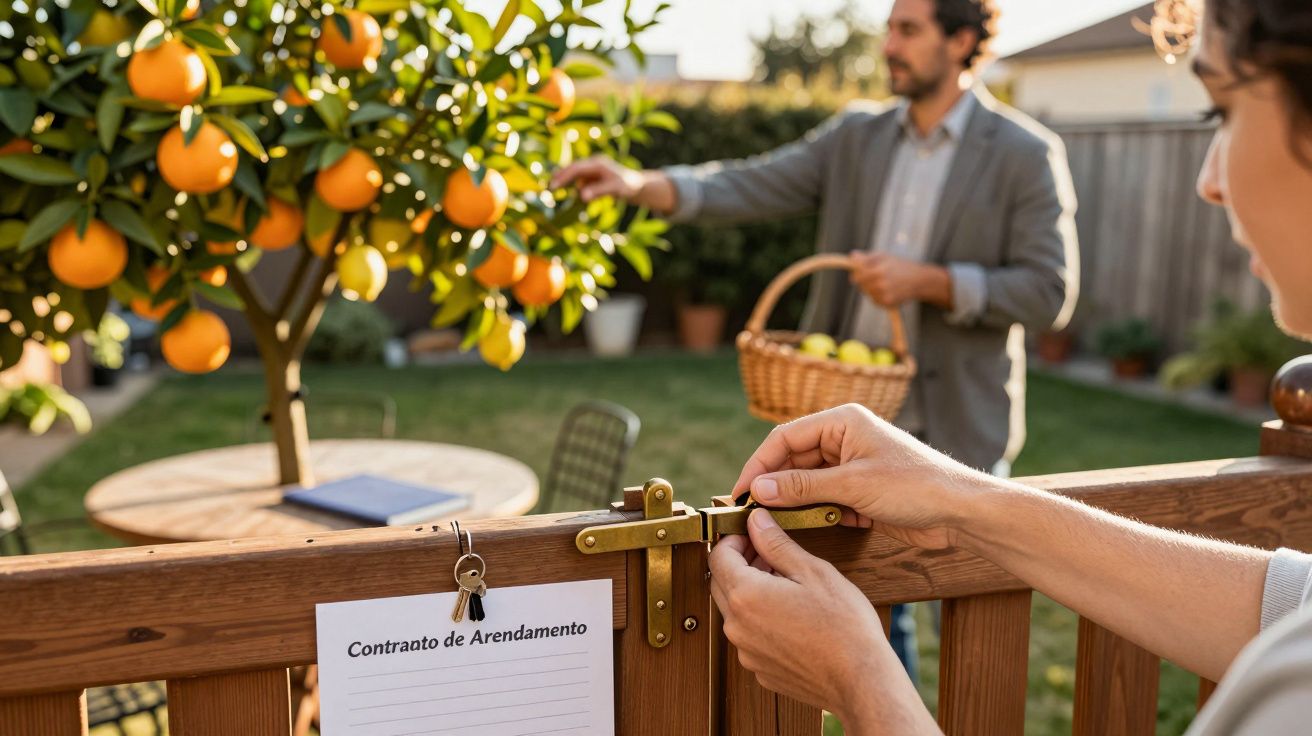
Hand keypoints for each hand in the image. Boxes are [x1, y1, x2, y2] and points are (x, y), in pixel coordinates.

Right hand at [549, 155, 649, 202]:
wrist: (636, 185)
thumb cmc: (627, 186)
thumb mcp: (615, 189)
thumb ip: (599, 191)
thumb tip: (582, 196)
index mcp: (598, 163)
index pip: (577, 168)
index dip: (564, 176)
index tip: (554, 185)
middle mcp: (593, 163)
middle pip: (573, 168)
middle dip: (560, 177)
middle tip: (548, 187)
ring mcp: (592, 169)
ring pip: (574, 173)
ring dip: (563, 179)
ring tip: (551, 188)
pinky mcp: (591, 175)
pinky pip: (577, 178)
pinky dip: (569, 183)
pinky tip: (561, 189)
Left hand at [709, 509, 939, 733]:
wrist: (860, 680)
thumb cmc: (843, 626)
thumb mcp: (812, 571)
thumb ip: (776, 544)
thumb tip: (756, 521)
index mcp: (746, 596)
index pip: (718, 557)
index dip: (733, 539)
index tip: (751, 534)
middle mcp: (738, 627)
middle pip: (721, 584)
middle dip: (739, 563)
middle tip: (768, 553)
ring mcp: (747, 652)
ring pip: (734, 611)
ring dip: (749, 591)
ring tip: (784, 581)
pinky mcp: (760, 670)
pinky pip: (749, 636)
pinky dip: (760, 619)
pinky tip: (790, 614)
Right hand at [732, 404, 996, 550]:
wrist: (962, 512)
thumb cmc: (915, 486)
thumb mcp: (852, 486)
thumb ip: (802, 486)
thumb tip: (758, 488)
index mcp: (842, 421)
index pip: (784, 438)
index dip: (758, 464)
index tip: (741, 493)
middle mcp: (845, 437)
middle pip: (794, 460)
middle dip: (778, 487)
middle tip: (758, 513)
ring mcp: (854, 463)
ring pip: (810, 482)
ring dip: (802, 503)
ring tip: (792, 523)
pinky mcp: (863, 489)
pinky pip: (828, 498)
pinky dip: (825, 512)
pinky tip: (836, 524)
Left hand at [849, 251, 942, 307]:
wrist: (919, 280)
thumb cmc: (901, 266)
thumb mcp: (885, 256)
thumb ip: (867, 257)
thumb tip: (852, 256)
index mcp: (878, 271)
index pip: (858, 275)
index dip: (856, 273)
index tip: (858, 271)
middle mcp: (880, 284)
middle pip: (861, 285)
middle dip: (864, 280)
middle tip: (874, 275)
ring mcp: (884, 295)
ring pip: (867, 292)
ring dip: (871, 288)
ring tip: (883, 282)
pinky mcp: (888, 303)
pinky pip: (874, 300)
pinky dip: (877, 296)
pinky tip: (887, 290)